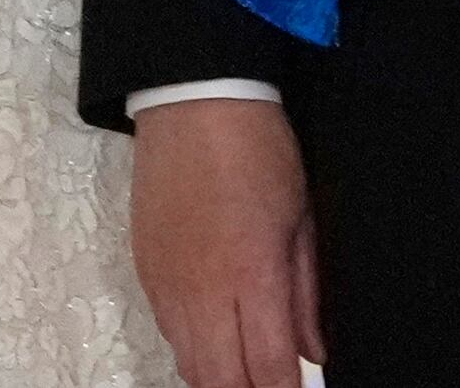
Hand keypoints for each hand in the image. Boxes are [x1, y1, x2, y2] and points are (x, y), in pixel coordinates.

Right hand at [131, 93, 320, 387]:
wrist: (192, 100)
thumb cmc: (258, 149)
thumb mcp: (301, 218)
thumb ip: (306, 294)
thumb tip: (314, 352)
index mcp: (252, 274)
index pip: (269, 369)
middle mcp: (203, 290)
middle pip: (219, 382)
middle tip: (272, 384)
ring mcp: (167, 284)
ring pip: (187, 364)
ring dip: (219, 376)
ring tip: (246, 368)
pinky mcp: (144, 271)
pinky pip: (167, 331)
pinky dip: (194, 346)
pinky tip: (216, 333)